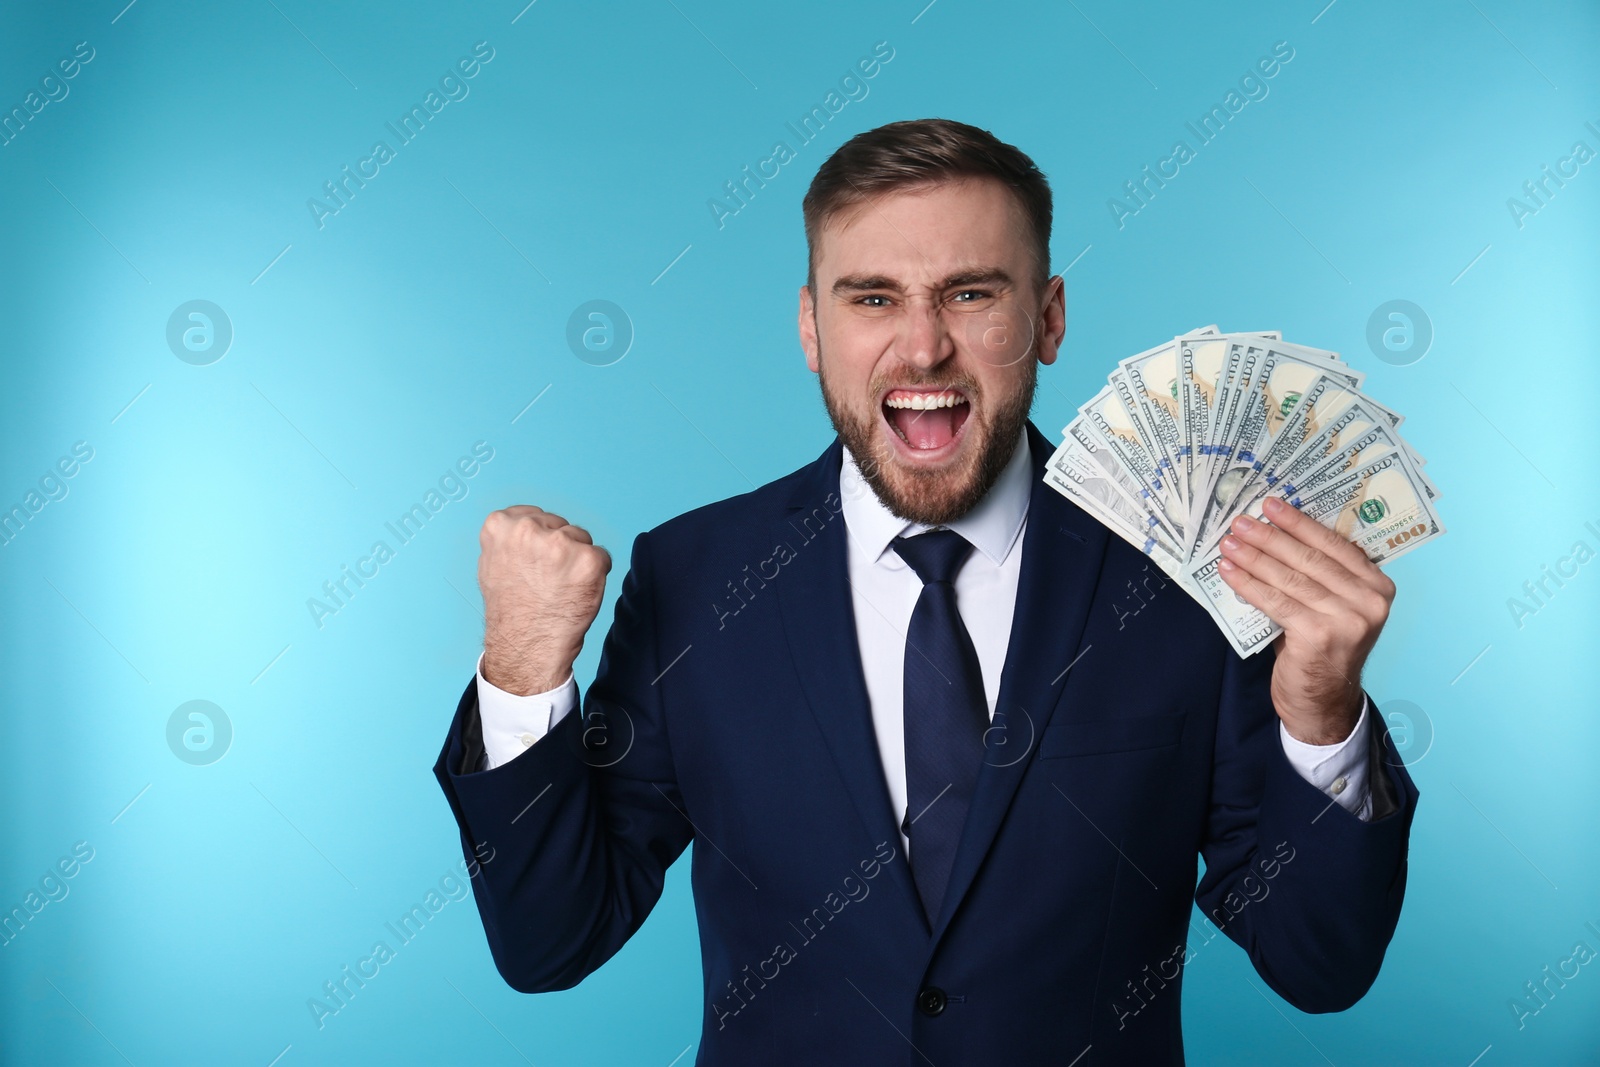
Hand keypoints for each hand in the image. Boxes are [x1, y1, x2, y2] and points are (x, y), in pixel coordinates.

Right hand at [478, 505, 610, 695]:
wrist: (526, 645)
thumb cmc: (510, 610)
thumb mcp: (491, 562)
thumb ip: (508, 539)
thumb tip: (524, 525)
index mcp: (500, 525)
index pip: (534, 516)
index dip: (539, 542)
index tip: (534, 563)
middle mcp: (529, 529)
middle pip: (560, 526)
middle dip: (560, 549)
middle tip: (548, 580)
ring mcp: (560, 544)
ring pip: (581, 539)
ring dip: (578, 561)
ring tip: (560, 588)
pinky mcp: (588, 560)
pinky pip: (602, 558)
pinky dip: (596, 575)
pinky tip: (576, 592)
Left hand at [1217, 496, 1394, 744]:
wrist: (1322, 702)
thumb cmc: (1321, 648)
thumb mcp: (1330, 606)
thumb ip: (1318, 575)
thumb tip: (1274, 532)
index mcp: (1378, 585)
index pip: (1334, 544)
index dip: (1300, 523)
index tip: (1271, 505)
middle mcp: (1370, 601)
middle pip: (1310, 559)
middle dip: (1270, 537)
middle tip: (1240, 521)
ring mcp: (1348, 619)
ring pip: (1290, 578)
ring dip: (1254, 557)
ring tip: (1229, 543)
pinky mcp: (1321, 635)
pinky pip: (1276, 602)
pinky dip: (1249, 584)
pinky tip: (1229, 572)